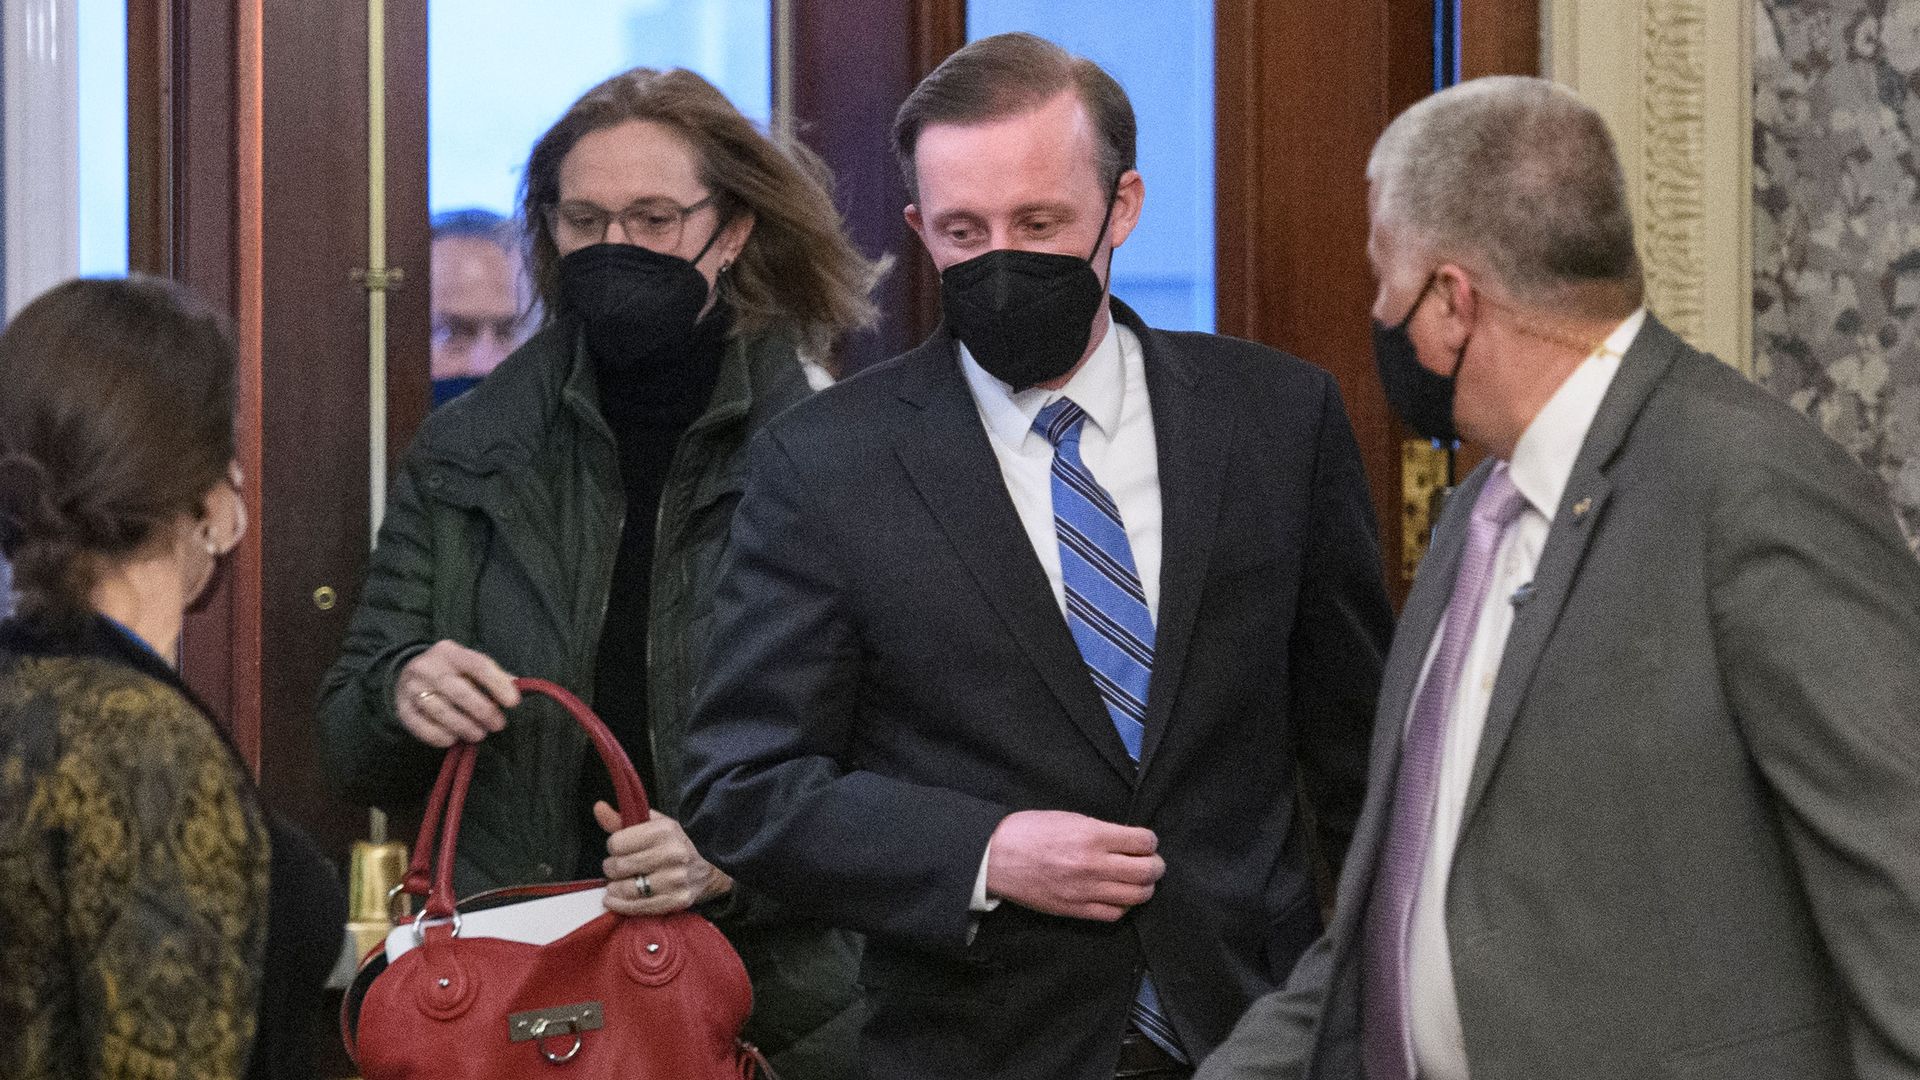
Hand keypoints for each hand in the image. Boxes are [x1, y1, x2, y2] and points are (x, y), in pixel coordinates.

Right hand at [393, 640, 520, 747]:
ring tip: (479, 734)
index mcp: (450, 652)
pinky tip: (453, 739)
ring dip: (464, 727)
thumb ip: (493, 674)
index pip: (478, 665)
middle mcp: (428, 667)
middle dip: (483, 711)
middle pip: (459, 691)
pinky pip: (421, 727)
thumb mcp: (468, 664)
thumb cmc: (449, 671)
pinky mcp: (402, 708)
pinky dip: (440, 736)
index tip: (514, 702)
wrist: (407, 673)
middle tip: (498, 725)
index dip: (498, 684)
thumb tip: (519, 686)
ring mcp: (412, 687)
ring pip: (441, 711)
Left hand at [596, 801, 732, 915]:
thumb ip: (622, 819)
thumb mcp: (652, 826)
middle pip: (619, 866)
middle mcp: (672, 854)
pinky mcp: (677, 901)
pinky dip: (621, 905)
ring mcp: (676, 879)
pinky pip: (638, 907)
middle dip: (612, 868)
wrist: (709, 868)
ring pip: (626, 888)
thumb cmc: (673, 844)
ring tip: (618, 883)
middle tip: (617, 868)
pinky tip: (615, 899)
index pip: (616, 843)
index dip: (613, 846)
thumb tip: (598, 808)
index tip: (619, 849)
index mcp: (665, 830)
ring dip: (615, 888)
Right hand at [985, 810, 1162, 921]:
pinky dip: (1124, 906)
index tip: (1147, 842)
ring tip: (1139, 881)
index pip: (1143, 842)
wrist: (996, 858)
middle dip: (1156, 866)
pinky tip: (1119, 896)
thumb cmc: (1029, 831)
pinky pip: (1114, 914)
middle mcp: (1094, 865)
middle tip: (1152, 863)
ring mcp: (1086, 891)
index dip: (1150, 841)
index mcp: (1092, 836)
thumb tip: (1127, 841)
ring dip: (1144, 888)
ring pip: (1136, 896)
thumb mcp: (1069, 818)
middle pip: (1147, 872)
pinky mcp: (1076, 910)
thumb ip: (1101, 831)